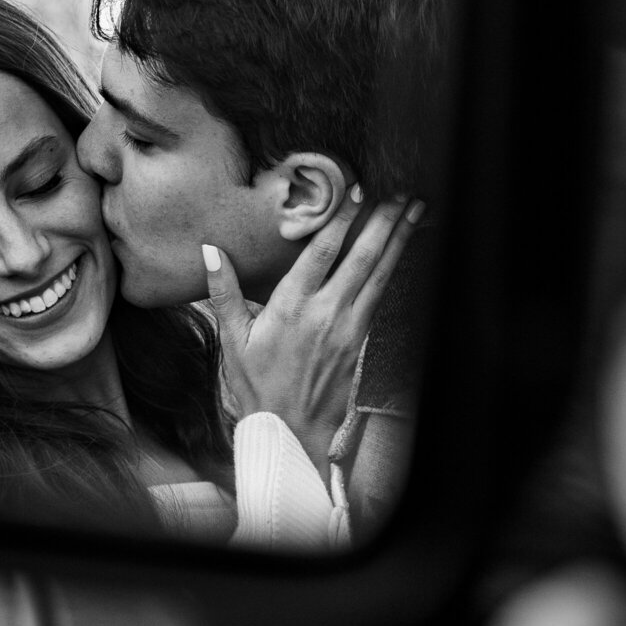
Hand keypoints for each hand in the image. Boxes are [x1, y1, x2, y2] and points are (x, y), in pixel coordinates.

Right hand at [202, 191, 423, 472]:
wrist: (290, 435)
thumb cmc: (257, 389)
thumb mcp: (232, 340)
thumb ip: (225, 292)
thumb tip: (210, 251)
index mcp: (293, 307)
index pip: (322, 251)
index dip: (341, 217)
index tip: (357, 190)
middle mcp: (326, 313)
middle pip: (363, 257)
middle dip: (385, 222)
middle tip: (402, 192)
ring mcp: (349, 328)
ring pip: (380, 275)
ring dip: (399, 241)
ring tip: (415, 213)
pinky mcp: (360, 344)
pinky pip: (380, 298)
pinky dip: (392, 271)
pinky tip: (400, 255)